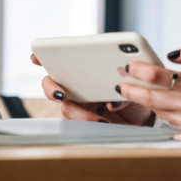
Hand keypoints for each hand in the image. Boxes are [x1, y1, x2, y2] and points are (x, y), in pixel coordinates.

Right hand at [31, 54, 153, 124]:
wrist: (144, 112)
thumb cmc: (137, 89)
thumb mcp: (137, 82)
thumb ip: (126, 85)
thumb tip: (113, 100)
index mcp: (87, 68)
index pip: (63, 58)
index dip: (44, 57)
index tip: (36, 57)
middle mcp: (78, 85)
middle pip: (52, 83)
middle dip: (51, 88)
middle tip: (61, 94)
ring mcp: (80, 103)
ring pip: (65, 107)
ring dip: (78, 112)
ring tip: (98, 117)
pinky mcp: (86, 120)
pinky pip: (79, 123)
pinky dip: (90, 122)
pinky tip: (104, 121)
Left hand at [116, 44, 180, 132]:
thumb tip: (171, 53)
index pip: (158, 76)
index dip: (139, 70)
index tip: (129, 66)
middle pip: (150, 97)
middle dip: (131, 89)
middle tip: (120, 81)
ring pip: (157, 109)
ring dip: (145, 100)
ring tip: (135, 89)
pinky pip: (168, 119)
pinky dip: (160, 109)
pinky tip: (156, 101)